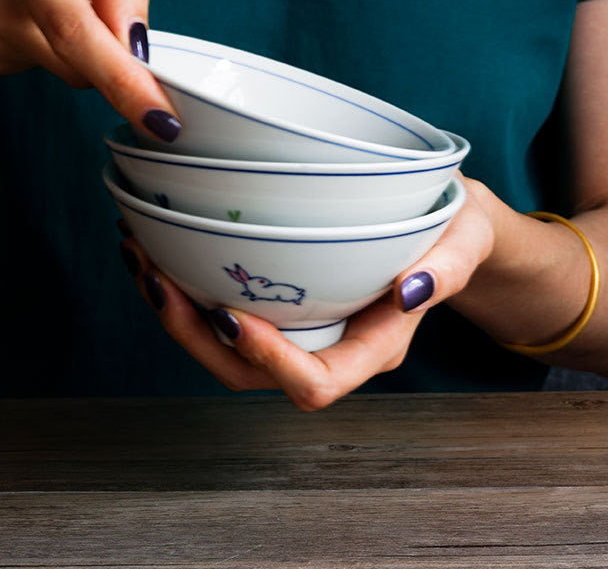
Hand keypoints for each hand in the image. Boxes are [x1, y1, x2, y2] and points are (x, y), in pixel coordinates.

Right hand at [0, 0, 178, 139]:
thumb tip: (140, 44)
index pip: (76, 32)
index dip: (123, 81)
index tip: (158, 118)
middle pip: (79, 62)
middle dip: (110, 50)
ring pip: (66, 69)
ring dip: (77, 42)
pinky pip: (42, 67)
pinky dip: (50, 45)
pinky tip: (21, 7)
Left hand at [117, 177, 494, 409]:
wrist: (444, 224)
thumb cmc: (456, 229)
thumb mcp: (466, 237)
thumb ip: (447, 268)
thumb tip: (409, 292)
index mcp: (376, 345)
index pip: (315, 384)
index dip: (265, 361)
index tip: (228, 310)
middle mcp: (331, 345)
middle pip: (248, 375)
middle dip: (192, 336)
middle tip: (154, 276)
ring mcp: (302, 326)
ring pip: (226, 348)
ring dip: (176, 311)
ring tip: (140, 254)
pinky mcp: (285, 301)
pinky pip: (229, 311)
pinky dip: (189, 286)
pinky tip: (164, 243)